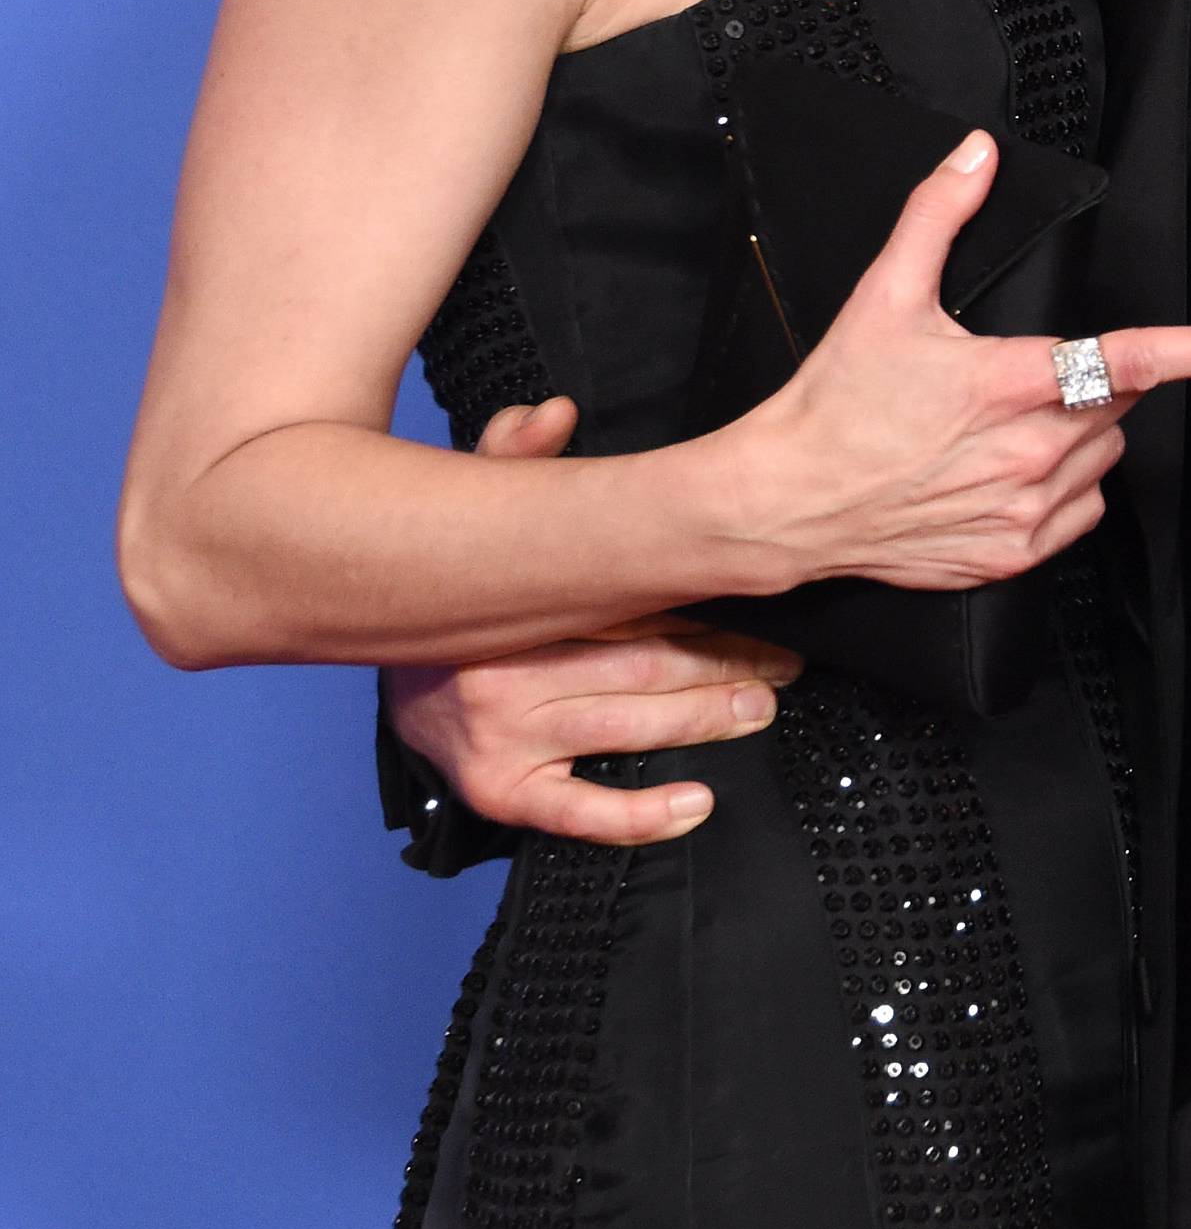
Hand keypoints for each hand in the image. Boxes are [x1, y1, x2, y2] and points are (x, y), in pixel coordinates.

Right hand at [386, 395, 802, 843]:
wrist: (368, 648)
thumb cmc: (448, 584)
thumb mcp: (469, 505)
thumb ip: (512, 456)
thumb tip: (554, 413)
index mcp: (512, 601)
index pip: (626, 598)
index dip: (698, 596)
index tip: (752, 591)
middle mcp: (505, 671)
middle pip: (642, 664)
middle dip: (725, 659)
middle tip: (785, 657)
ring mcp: (502, 737)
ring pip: (629, 726)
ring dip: (707, 717)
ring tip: (762, 704)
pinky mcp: (498, 791)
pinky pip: (579, 813)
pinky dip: (643, 815)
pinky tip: (697, 803)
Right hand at [725, 130, 1190, 595]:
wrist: (791, 501)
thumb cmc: (835, 403)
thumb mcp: (884, 296)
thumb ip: (938, 215)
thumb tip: (975, 154)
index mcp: (1012, 381)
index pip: (1135, 361)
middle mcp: (1031, 450)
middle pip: (1115, 407)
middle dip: (1088, 385)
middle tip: (1020, 379)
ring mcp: (1025, 508)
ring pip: (1102, 460)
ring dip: (1077, 438)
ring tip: (1000, 430)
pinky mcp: (1013, 554)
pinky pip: (1080, 513)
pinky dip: (1060, 492)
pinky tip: (1002, 476)